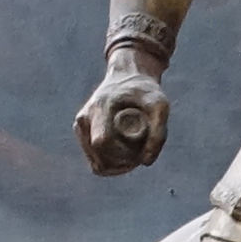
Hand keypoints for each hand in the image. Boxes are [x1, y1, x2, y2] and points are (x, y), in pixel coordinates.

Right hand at [77, 54, 168, 173]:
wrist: (126, 75)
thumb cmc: (144, 90)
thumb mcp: (160, 105)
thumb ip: (159, 133)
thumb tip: (146, 162)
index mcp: (99, 109)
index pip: (101, 143)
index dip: (122, 155)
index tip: (139, 151)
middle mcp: (84, 119)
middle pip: (100, 159)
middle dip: (123, 163)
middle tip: (141, 153)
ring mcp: (80, 127)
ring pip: (96, 164)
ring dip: (117, 166)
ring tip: (134, 153)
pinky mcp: (82, 133)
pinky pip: (95, 161)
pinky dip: (111, 164)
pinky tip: (125, 155)